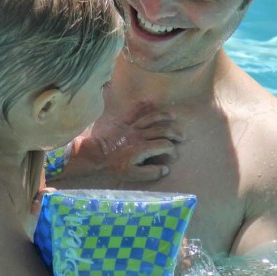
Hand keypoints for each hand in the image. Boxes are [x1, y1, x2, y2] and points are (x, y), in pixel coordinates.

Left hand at [70, 102, 184, 183]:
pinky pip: (136, 112)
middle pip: (163, 130)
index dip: (172, 151)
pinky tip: (150, 101)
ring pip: (152, 118)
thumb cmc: (113, 166)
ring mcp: (132, 127)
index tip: (173, 156)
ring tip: (174, 118)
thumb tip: (165, 169)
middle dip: (175, 133)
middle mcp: (140, 135)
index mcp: (143, 148)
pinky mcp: (124, 123)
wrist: (94, 154)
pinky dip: (144, 106)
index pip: (165, 145)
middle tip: (182, 137)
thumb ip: (150, 173)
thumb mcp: (132, 174)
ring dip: (164, 117)